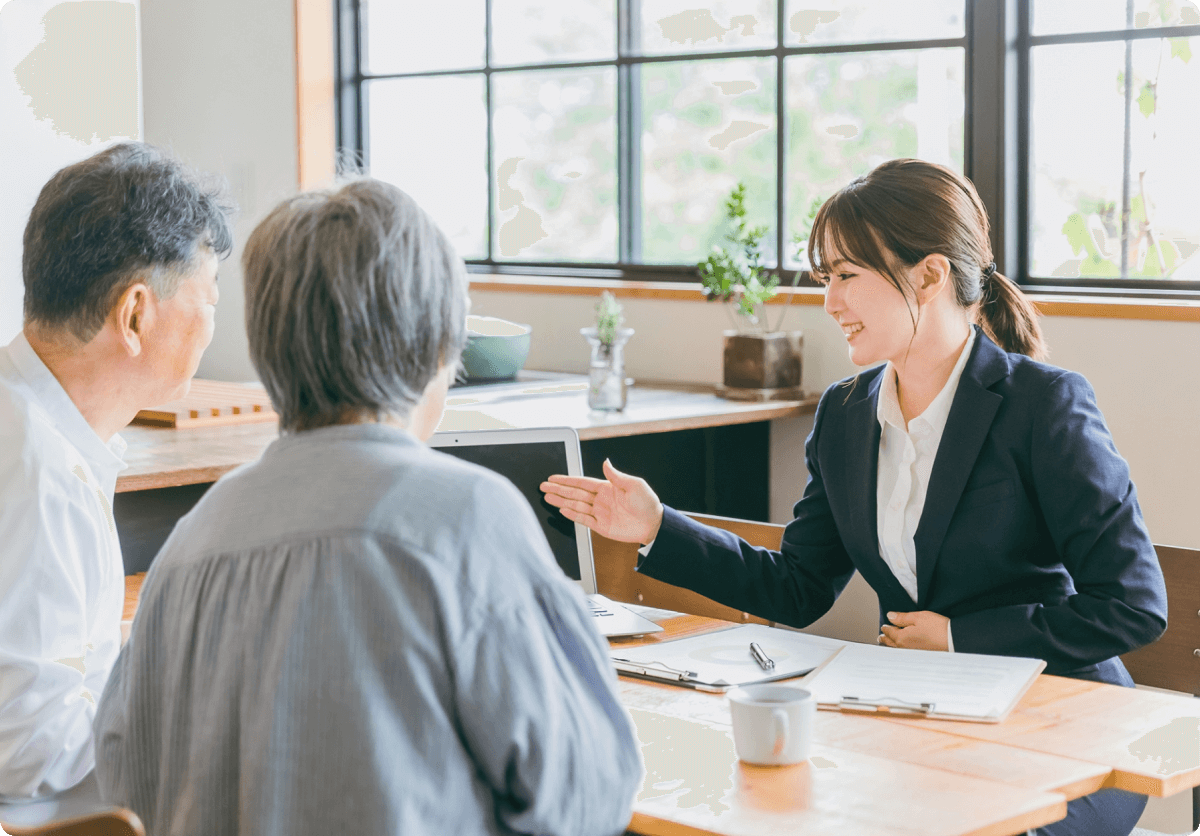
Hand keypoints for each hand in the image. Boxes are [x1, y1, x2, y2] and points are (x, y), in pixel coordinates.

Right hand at [540, 459, 663, 544]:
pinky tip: (562, 510)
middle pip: (575, 493)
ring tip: (547, 497)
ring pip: (576, 505)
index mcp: (607, 487)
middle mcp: (601, 499)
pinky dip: (572, 515)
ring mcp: (600, 513)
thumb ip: (616, 476)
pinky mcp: (601, 526)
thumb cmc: (647, 503)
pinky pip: (583, 519)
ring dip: (561, 501)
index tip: (553, 478)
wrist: (654, 525)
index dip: (567, 480)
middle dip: (559, 489)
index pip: (582, 482)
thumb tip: (606, 462)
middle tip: (543, 487)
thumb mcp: (634, 485)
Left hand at [879, 611, 949, 650]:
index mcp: (901, 638)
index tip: (883, 626)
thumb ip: (902, 617)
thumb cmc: (937, 628)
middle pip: (891, 643)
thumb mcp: (918, 617)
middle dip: (885, 639)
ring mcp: (913, 654)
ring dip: (891, 646)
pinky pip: (905, 653)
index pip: (889, 632)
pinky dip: (900, 650)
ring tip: (888, 644)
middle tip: (880, 637)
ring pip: (897, 650)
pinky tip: (903, 649)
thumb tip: (890, 616)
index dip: (886, 628)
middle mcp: (905, 648)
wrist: (953, 641)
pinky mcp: (921, 656)